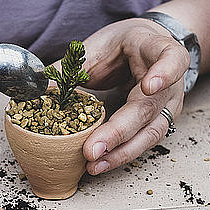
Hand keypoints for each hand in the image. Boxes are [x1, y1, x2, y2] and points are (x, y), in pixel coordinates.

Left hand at [76, 18, 188, 173]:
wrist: (145, 48)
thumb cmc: (123, 45)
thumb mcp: (98, 46)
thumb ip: (71, 67)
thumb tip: (37, 88)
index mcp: (157, 50)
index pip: (171, 58)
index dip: (163, 72)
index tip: (149, 86)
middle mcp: (169, 82)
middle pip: (149, 108)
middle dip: (118, 132)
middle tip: (92, 150)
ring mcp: (167, 106)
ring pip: (150, 133)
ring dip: (120, 152)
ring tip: (94, 164)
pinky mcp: (157, 123)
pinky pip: (142, 143)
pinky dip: (119, 155)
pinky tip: (100, 164)